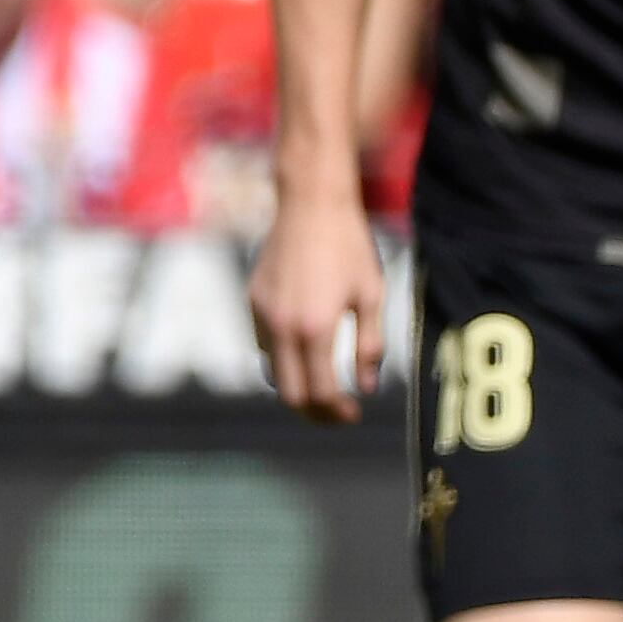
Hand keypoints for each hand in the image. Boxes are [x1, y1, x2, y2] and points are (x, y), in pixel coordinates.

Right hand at [249, 191, 387, 421]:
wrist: (311, 206)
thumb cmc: (350, 248)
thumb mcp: (371, 297)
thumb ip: (369, 345)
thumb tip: (367, 386)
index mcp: (314, 329)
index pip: (319, 392)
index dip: (336, 412)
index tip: (353, 416)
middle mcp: (280, 327)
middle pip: (289, 393)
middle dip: (314, 411)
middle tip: (338, 413)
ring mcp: (260, 314)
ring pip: (272, 371)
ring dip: (297, 385)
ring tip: (325, 385)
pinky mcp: (251, 301)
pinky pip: (263, 345)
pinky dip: (283, 360)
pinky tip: (307, 354)